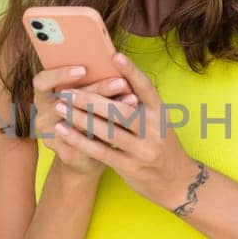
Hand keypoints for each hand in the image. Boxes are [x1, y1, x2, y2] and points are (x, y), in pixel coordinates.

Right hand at [31, 63, 139, 178]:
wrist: (86, 156)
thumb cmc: (88, 114)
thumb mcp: (85, 95)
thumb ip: (92, 80)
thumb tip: (115, 59)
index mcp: (43, 96)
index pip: (41, 81)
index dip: (60, 75)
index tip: (83, 69)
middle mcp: (43, 116)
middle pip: (64, 101)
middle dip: (96, 91)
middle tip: (121, 82)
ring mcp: (51, 137)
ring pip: (78, 122)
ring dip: (107, 110)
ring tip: (132, 100)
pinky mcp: (65, 154)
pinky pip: (87, 142)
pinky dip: (109, 130)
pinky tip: (128, 123)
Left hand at [50, 50, 201, 209]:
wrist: (177, 182)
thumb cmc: (161, 146)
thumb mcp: (159, 123)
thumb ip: (140, 106)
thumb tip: (114, 80)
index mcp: (161, 113)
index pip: (146, 89)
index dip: (132, 72)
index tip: (115, 56)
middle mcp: (154, 130)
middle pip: (120, 110)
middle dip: (90, 99)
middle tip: (67, 91)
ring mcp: (143, 150)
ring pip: (108, 131)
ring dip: (80, 118)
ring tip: (60, 107)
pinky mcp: (131, 167)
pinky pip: (101, 152)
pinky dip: (80, 140)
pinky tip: (64, 131)